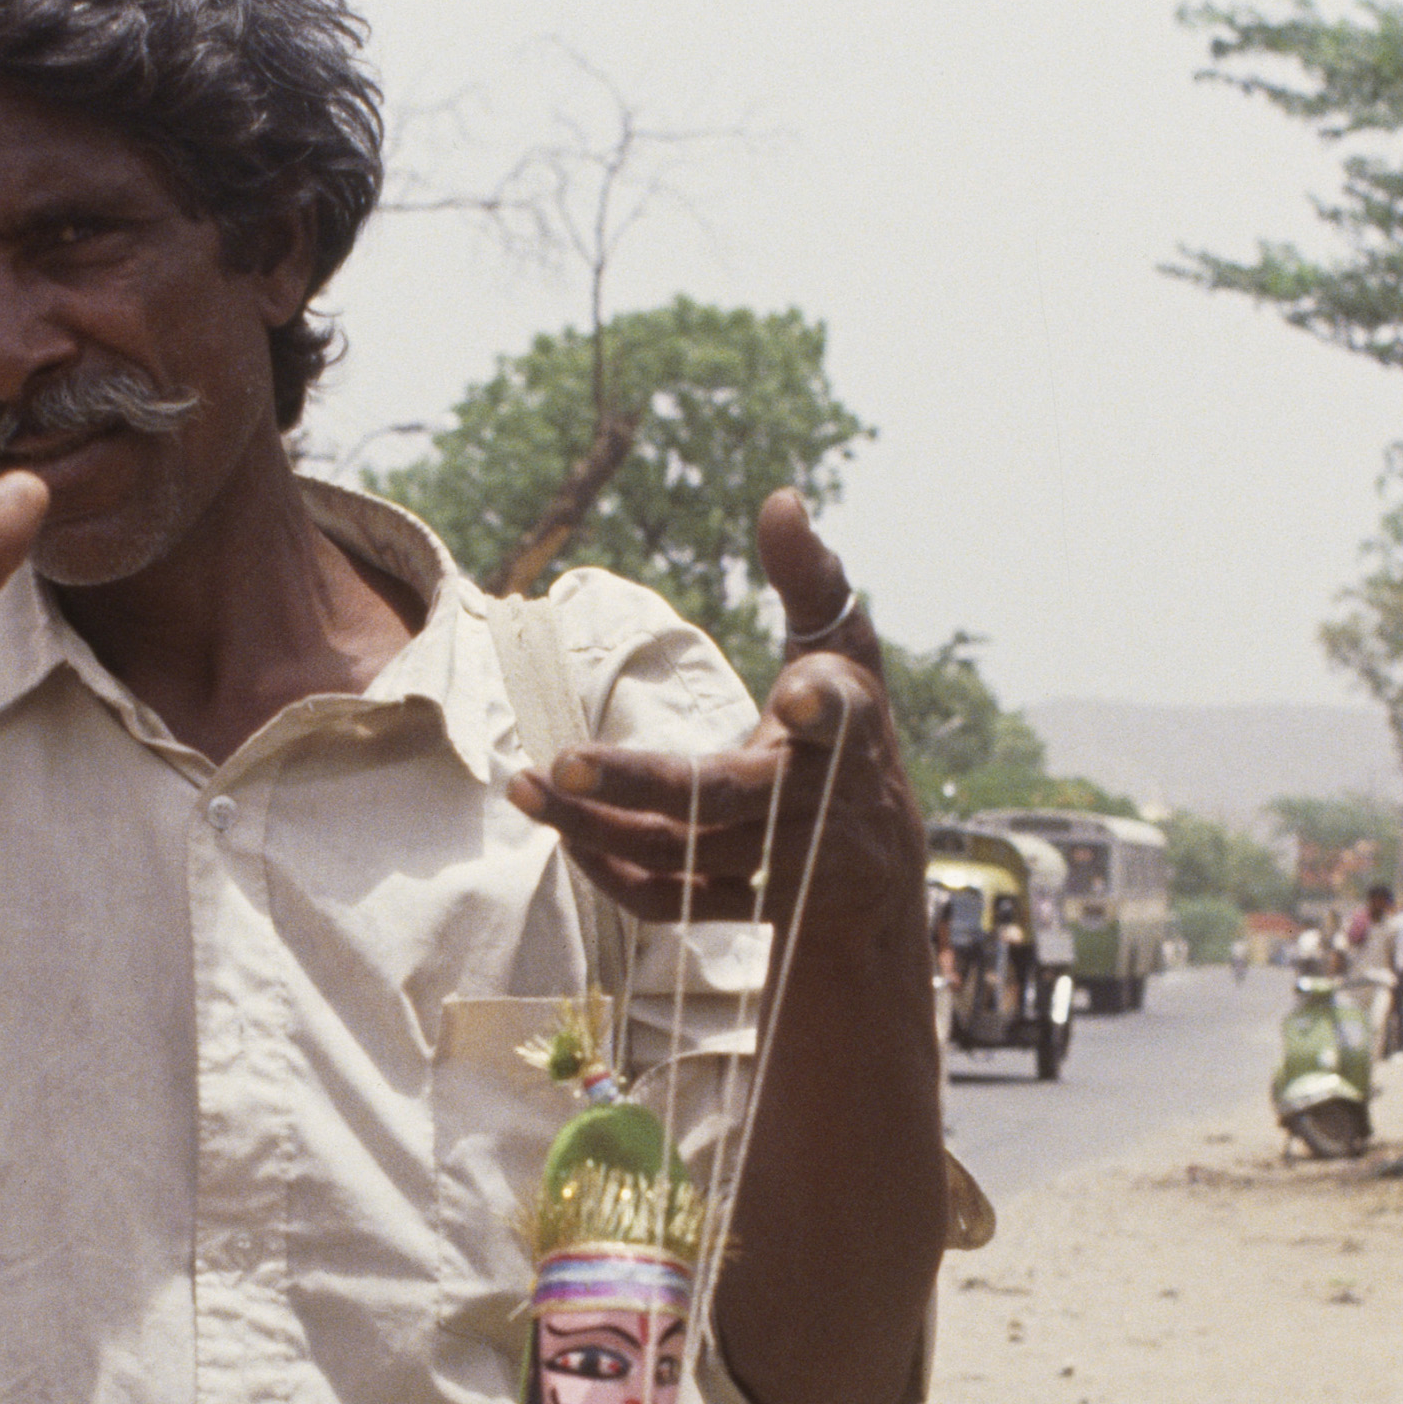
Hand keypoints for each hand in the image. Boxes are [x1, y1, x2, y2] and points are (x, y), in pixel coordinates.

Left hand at [505, 491, 921, 929]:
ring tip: (525, 787)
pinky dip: (612, 871)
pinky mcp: (747, 905)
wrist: (877, 868)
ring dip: (595, 824)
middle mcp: (818, 803)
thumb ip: (810, 579)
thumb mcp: (843, 652)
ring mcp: (782, 865)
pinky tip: (564, 830)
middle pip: (723, 798)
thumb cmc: (845, 732)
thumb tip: (780, 497)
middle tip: (563, 757)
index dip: (820, 712)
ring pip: (680, 853)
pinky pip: (671, 900)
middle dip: (642, 782)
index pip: (841, 717)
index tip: (793, 701)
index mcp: (847, 729)